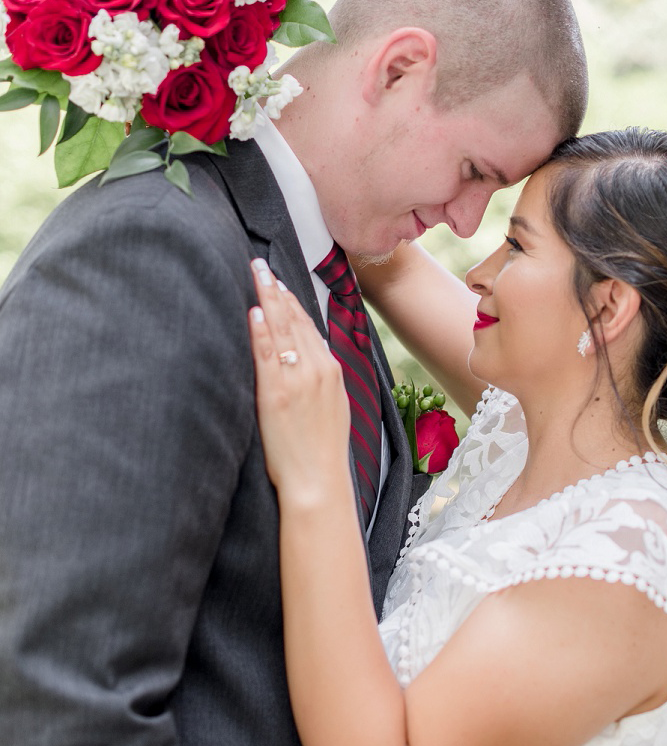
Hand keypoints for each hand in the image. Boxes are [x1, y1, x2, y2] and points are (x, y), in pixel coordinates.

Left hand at [248, 260, 351, 503]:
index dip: (291, 302)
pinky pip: (267, 355)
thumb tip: (304, 358)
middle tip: (260, 264)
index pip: (308, 326)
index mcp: (331, 372)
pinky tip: (254, 312)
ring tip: (254, 274)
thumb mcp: (332, 407)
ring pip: (281, 331)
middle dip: (276, 289)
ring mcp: (297, 380)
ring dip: (267, 299)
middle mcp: (317, 370)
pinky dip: (261, 331)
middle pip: (294, 321)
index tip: (278, 282)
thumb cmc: (321, 451)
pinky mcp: (276, 394)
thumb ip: (319, 379)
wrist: (318, 481)